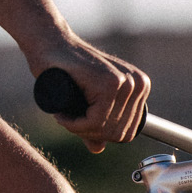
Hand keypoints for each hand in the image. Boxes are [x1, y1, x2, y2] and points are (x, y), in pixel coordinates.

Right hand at [24, 37, 149, 151]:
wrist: (51, 44)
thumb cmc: (67, 71)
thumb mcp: (86, 101)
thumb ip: (95, 123)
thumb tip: (99, 149)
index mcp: (141, 87)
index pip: (126, 132)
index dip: (100, 135)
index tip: (79, 124)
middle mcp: (138, 84)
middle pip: (118, 134)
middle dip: (89, 133)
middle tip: (68, 119)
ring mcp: (126, 83)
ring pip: (105, 129)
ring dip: (79, 128)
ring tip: (65, 114)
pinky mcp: (110, 83)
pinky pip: (95, 121)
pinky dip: (75, 124)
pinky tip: (62, 113)